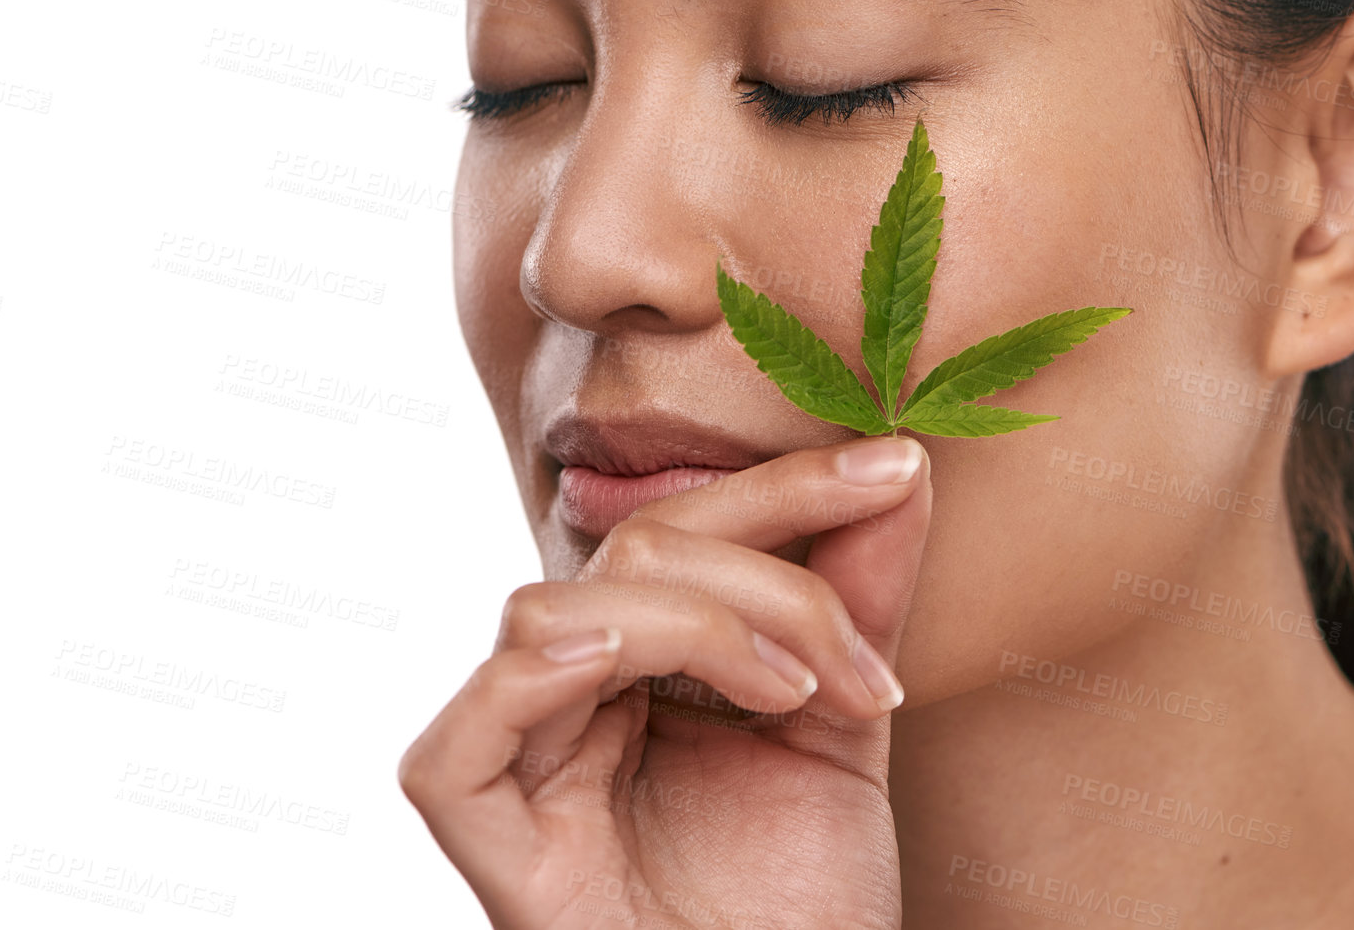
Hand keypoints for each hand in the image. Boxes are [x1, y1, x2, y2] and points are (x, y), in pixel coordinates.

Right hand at [399, 434, 932, 928]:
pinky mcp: (497, 853)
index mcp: (643, 663)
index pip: (683, 529)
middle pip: (628, 553)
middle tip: (862, 667)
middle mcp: (575, 701)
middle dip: (768, 574)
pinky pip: (451, 754)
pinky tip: (613, 666)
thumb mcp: (847, 723)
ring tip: (793, 697)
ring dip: (695, 627)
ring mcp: (527, 774)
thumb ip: (861, 599)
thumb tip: (901, 469)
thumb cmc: (806, 899)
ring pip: (552, 615)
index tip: (896, 466)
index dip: (783, 487)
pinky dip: (524, 684)